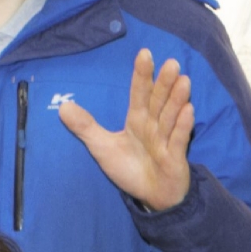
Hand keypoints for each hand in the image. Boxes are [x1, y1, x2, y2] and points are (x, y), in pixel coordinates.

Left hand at [58, 48, 193, 209]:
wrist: (152, 198)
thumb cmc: (131, 170)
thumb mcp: (103, 147)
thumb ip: (86, 127)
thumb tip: (62, 106)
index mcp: (138, 120)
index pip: (140, 93)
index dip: (142, 75)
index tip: (144, 53)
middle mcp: (154, 126)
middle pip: (159, 101)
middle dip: (164, 83)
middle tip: (171, 62)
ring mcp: (167, 140)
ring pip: (171, 116)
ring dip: (177, 99)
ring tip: (183, 80)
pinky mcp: (176, 157)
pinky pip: (179, 140)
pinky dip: (183, 126)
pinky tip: (188, 110)